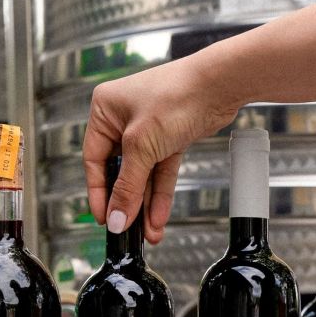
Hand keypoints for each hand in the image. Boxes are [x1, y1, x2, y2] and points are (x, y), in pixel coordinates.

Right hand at [82, 55, 238, 242]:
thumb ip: (128, 187)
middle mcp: (123, 119)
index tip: (104, 219)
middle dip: (127, 203)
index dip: (99, 193)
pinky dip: (160, 193)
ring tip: (148, 231)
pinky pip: (160, 172)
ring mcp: (147, 129)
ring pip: (142, 175)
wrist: (221, 85)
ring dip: (146, 204)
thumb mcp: (142, 147)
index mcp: (105, 110)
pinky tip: (158, 216)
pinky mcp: (168, 138)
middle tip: (127, 229)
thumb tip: (115, 218)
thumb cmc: (177, 96)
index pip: (94, 161)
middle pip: (119, 172)